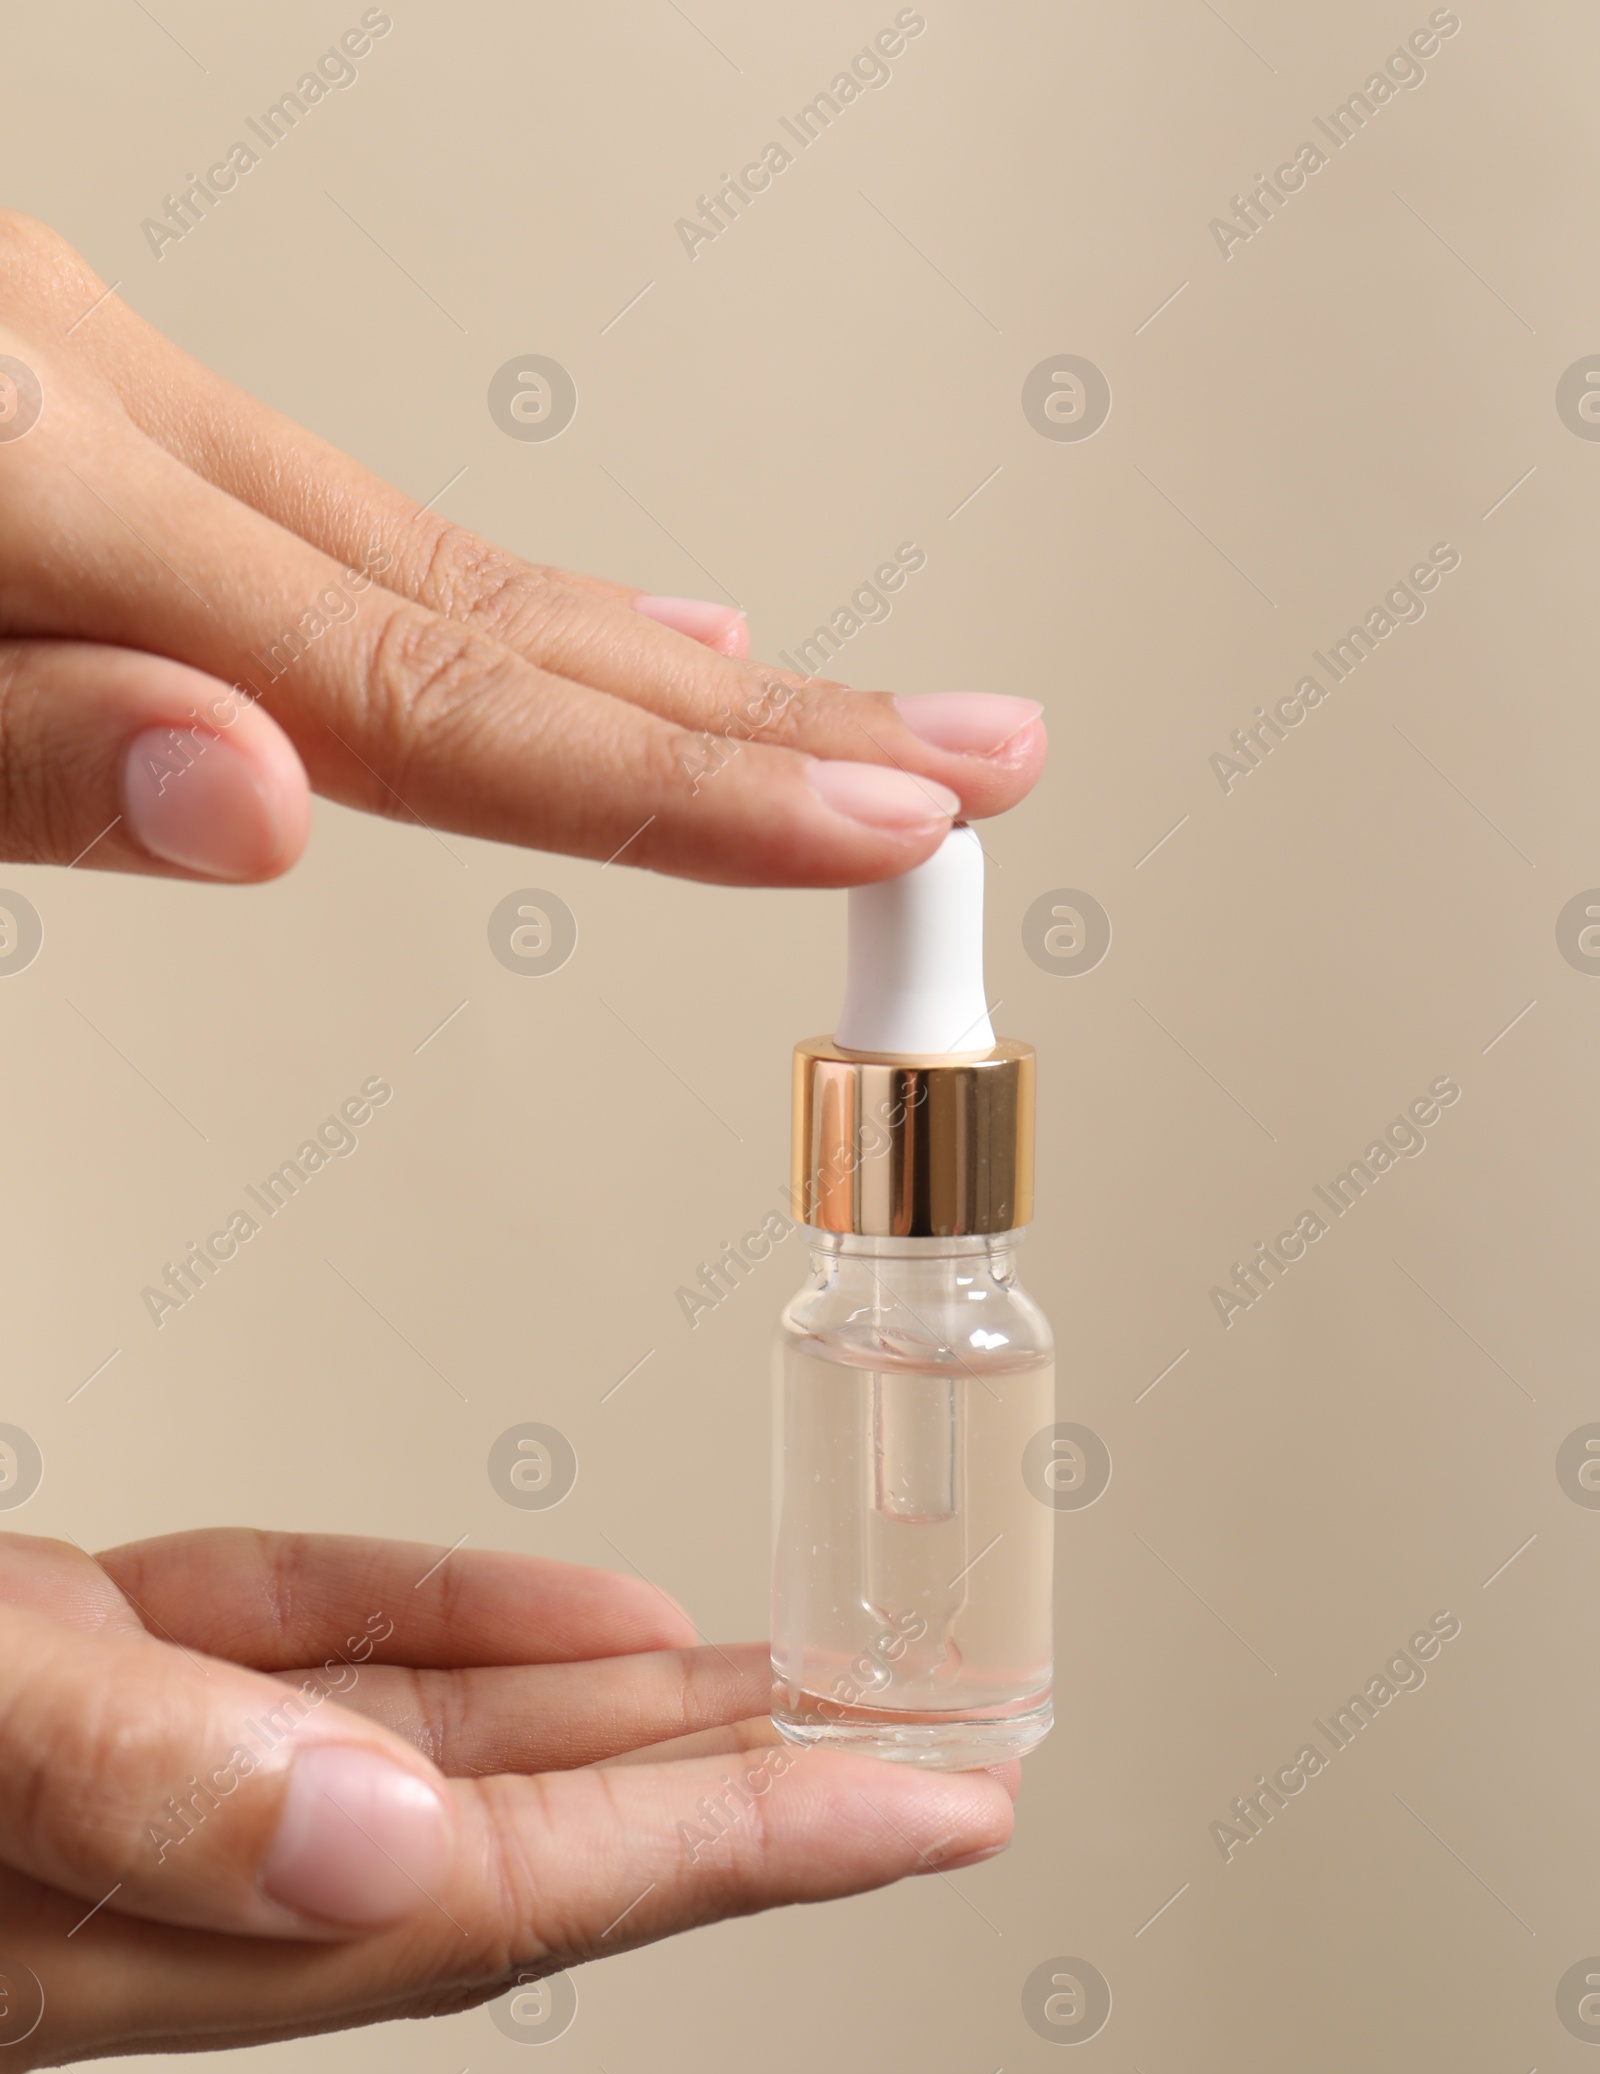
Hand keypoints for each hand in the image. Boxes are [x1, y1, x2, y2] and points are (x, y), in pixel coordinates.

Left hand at [0, 212, 1044, 890]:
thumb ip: (21, 743)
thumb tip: (259, 803)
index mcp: (36, 480)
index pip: (433, 688)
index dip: (671, 783)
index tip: (879, 824)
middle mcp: (100, 401)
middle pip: (498, 603)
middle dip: (758, 715)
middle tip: (973, 760)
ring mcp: (89, 372)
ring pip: (435, 549)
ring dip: (651, 660)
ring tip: (830, 717)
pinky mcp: (65, 380)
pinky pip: (339, 512)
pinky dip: (492, 595)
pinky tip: (588, 628)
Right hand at [0, 1528, 1015, 2073]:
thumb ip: (126, 1776)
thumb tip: (369, 1836)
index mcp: (130, 1924)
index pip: (516, 1890)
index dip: (749, 1851)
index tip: (934, 1815)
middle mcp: (160, 1872)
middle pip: (519, 1846)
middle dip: (739, 1799)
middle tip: (923, 1759)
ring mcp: (131, 1773)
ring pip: (434, 1745)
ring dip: (622, 1710)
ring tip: (795, 1687)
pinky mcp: (90, 1675)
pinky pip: (312, 1650)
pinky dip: (444, 1620)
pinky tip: (570, 1615)